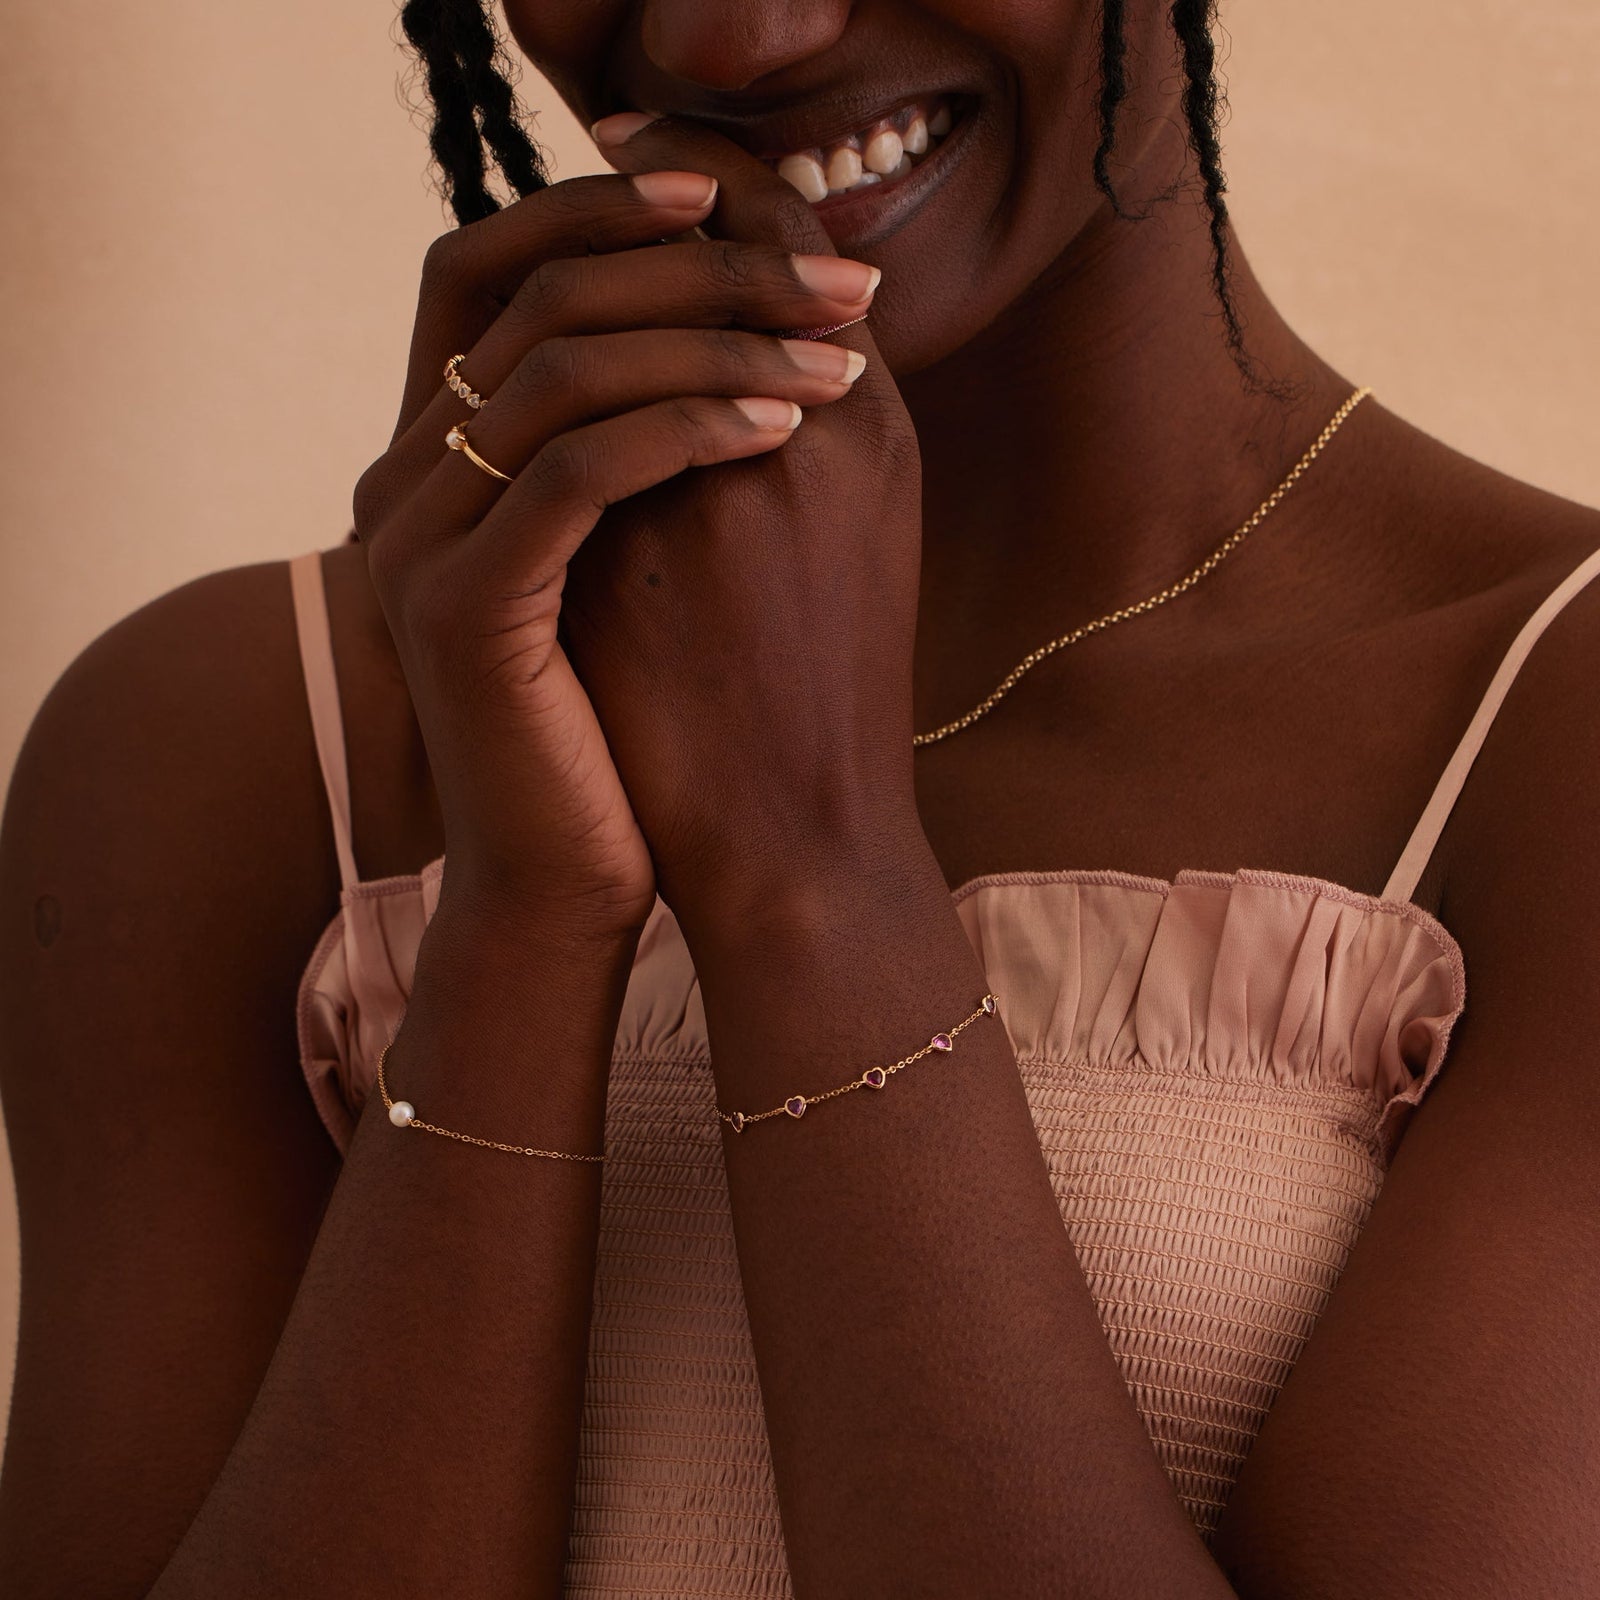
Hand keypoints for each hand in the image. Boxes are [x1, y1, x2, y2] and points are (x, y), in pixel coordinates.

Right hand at [352, 170, 879, 934]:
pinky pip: (574, 471)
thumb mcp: (631, 560)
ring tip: (836, 358)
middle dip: (700, 268)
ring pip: (561, 372)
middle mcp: (401, 480)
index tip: (733, 198)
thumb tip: (747, 320)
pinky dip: (684, 430)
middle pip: (536, 295)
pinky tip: (779, 426)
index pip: (493, 266)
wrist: (569, 880)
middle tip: (836, 284)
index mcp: (436, 456)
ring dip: (715, 344)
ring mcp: (415, 544)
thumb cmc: (624, 731)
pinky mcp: (460, 612)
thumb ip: (640, 442)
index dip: (600, 209)